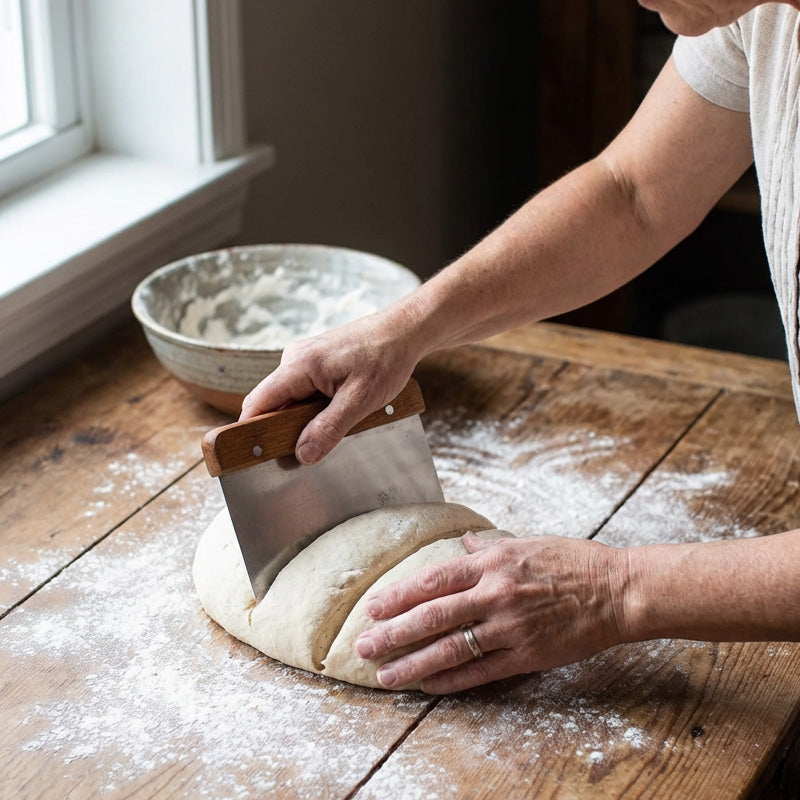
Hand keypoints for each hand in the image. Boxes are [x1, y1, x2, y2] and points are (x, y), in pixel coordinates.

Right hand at [240, 306, 422, 463]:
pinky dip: (314, 408)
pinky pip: (303, 391)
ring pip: (290, 399)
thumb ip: (329, 428)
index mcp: (299, 364)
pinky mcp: (316, 363)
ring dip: (303, 419)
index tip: (254, 456)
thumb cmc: (386, 358)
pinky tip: (337, 412)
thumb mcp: (360, 400)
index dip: (251, 430)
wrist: (405, 331)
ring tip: (332, 426)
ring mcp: (304, 359)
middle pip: (272, 403)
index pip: (257, 402)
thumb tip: (302, 454)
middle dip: (283, 429)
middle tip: (304, 452)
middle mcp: (295, 358)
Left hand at [354, 533, 628, 692]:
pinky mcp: (528, 655)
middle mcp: (496, 594)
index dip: (399, 595)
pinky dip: (452, 679)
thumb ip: (490, 548)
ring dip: (414, 663)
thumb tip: (465, 543)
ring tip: (385, 675)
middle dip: (394, 632)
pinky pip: (482, 670)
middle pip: (434, 616)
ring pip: (452, 648)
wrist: (617, 590)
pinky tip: (428, 685)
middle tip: (363, 645)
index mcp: (494, 564)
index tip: (372, 607)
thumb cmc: (573, 561)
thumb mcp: (528, 543)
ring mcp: (511, 627)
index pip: (434, 579)